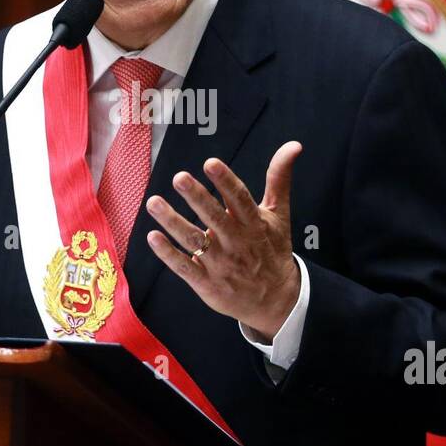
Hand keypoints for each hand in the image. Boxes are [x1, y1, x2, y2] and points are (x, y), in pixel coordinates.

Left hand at [145, 141, 302, 340]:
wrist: (276, 300)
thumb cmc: (272, 250)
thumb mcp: (279, 215)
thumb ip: (279, 179)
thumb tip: (293, 145)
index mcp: (254, 224)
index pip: (240, 200)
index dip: (226, 182)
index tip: (211, 163)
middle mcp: (236, 243)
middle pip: (214, 217)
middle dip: (197, 197)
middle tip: (179, 177)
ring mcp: (220, 264)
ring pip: (194, 241)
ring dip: (173, 222)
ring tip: (154, 203)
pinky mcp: (207, 284)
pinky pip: (185, 268)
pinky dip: (168, 254)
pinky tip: (152, 237)